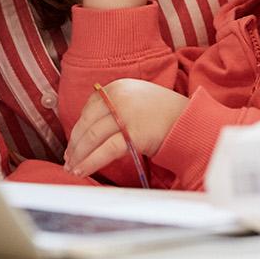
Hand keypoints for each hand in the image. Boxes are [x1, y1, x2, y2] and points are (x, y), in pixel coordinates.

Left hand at [64, 79, 188, 177]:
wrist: (191, 121)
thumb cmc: (166, 114)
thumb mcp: (138, 100)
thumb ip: (116, 107)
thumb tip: (93, 129)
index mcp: (118, 87)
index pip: (89, 109)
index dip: (78, 128)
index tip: (73, 143)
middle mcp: (119, 97)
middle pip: (86, 123)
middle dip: (74, 144)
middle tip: (68, 159)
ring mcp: (125, 114)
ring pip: (92, 137)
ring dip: (79, 155)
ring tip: (73, 169)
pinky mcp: (132, 133)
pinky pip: (104, 150)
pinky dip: (90, 162)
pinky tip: (82, 171)